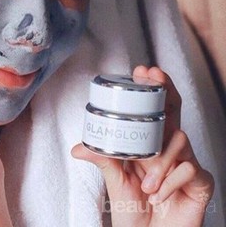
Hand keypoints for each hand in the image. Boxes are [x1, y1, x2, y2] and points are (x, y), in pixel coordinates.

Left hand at [72, 66, 213, 226]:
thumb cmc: (134, 208)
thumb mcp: (115, 180)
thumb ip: (102, 160)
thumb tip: (77, 148)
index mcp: (150, 143)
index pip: (155, 109)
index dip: (152, 88)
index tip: (142, 70)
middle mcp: (170, 148)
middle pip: (175, 111)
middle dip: (166, 89)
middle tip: (155, 74)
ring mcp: (187, 162)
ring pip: (180, 141)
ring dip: (160, 162)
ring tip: (146, 184)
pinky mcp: (201, 182)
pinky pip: (190, 170)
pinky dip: (170, 183)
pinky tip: (159, 195)